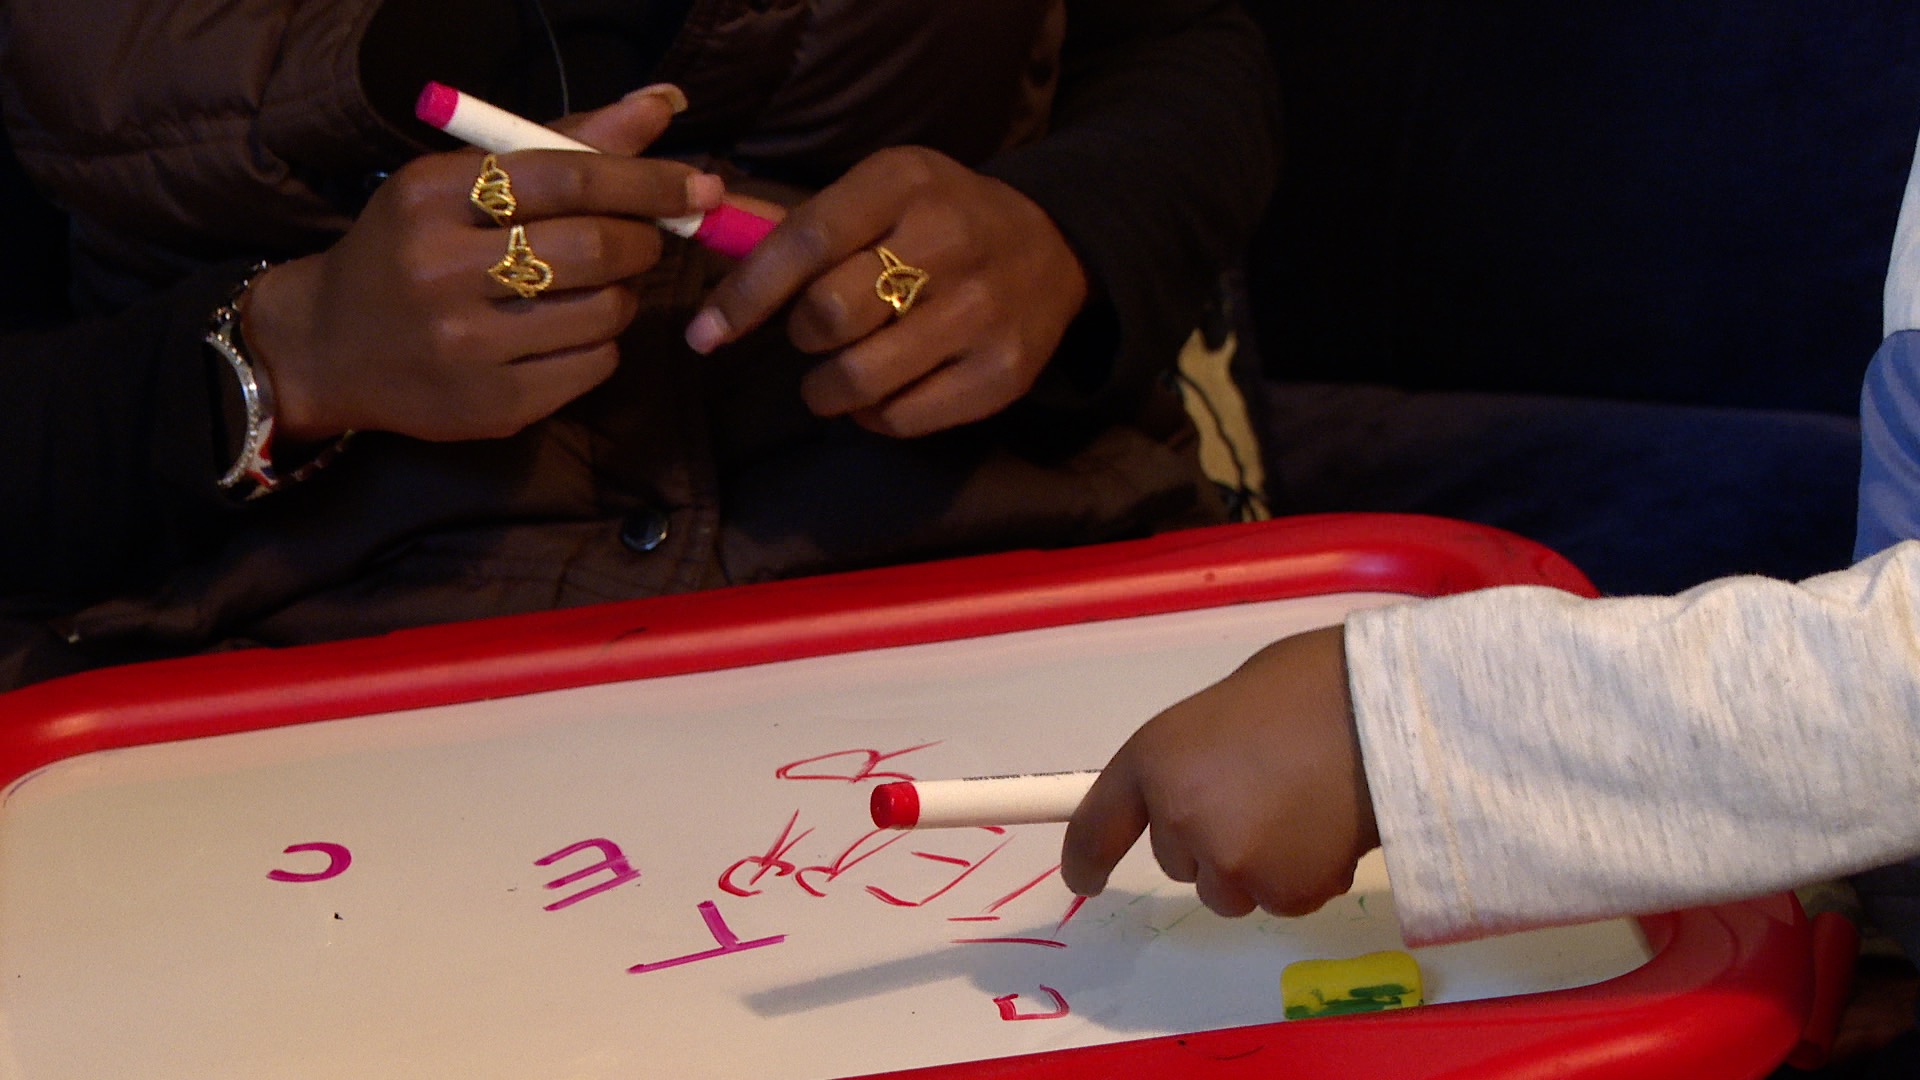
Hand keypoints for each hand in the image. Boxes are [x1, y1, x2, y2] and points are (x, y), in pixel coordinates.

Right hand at [244, 87, 724, 442]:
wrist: (327, 346)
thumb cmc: (411, 248)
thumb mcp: (459, 182)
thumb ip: (561, 144)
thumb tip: (659, 109)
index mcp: (430, 196)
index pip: (568, 175)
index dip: (648, 179)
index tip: (697, 185)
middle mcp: (439, 270)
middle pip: (596, 245)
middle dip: (643, 239)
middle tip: (645, 238)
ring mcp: (465, 346)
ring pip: (605, 310)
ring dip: (624, 294)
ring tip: (598, 286)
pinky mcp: (492, 405)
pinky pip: (595, 365)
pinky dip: (604, 342)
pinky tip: (572, 331)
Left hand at [683, 145, 1089, 437]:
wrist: (1053, 246)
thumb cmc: (940, 219)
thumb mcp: (880, 191)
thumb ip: (797, 220)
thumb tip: (706, 232)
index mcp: (904, 183)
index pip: (805, 242)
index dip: (746, 295)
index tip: (705, 334)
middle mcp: (949, 240)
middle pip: (828, 315)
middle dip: (800, 335)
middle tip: (813, 333)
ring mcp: (982, 312)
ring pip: (860, 377)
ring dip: (825, 389)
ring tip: (833, 377)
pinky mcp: (1003, 373)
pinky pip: (902, 418)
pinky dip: (871, 416)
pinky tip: (880, 393)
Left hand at [1060, 625, 1380, 917]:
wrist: (1382, 710)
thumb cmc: (1307, 688)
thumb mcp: (1222, 712)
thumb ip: (1195, 760)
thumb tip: (1199, 791)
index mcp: (1154, 757)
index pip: (1096, 823)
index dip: (1085, 858)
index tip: (1084, 879)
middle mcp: (1177, 814)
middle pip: (1179, 860)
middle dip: (1213, 839)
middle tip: (1267, 792)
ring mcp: (1227, 860)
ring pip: (1230, 888)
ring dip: (1259, 865)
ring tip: (1305, 809)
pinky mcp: (1279, 892)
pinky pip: (1284, 898)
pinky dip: (1306, 876)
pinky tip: (1331, 829)